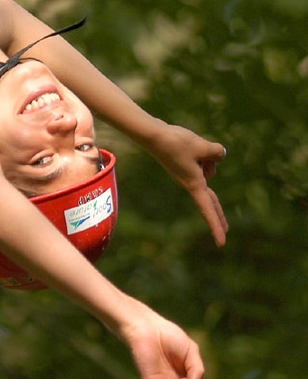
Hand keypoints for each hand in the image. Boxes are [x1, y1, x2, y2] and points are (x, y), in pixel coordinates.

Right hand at [147, 124, 228, 245]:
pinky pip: (201, 161)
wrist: (152, 134)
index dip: (216, 226)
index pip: (208, 209)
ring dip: (209, 158)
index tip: (221, 244)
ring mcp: (186, 173)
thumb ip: (217, 153)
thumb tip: (219, 155)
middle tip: (227, 230)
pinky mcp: (183, 164)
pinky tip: (194, 143)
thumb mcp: (203, 146)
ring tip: (197, 146)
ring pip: (208, 169)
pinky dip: (203, 153)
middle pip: (209, 199)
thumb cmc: (175, 142)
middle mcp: (190, 182)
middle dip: (218, 212)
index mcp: (194, 183)